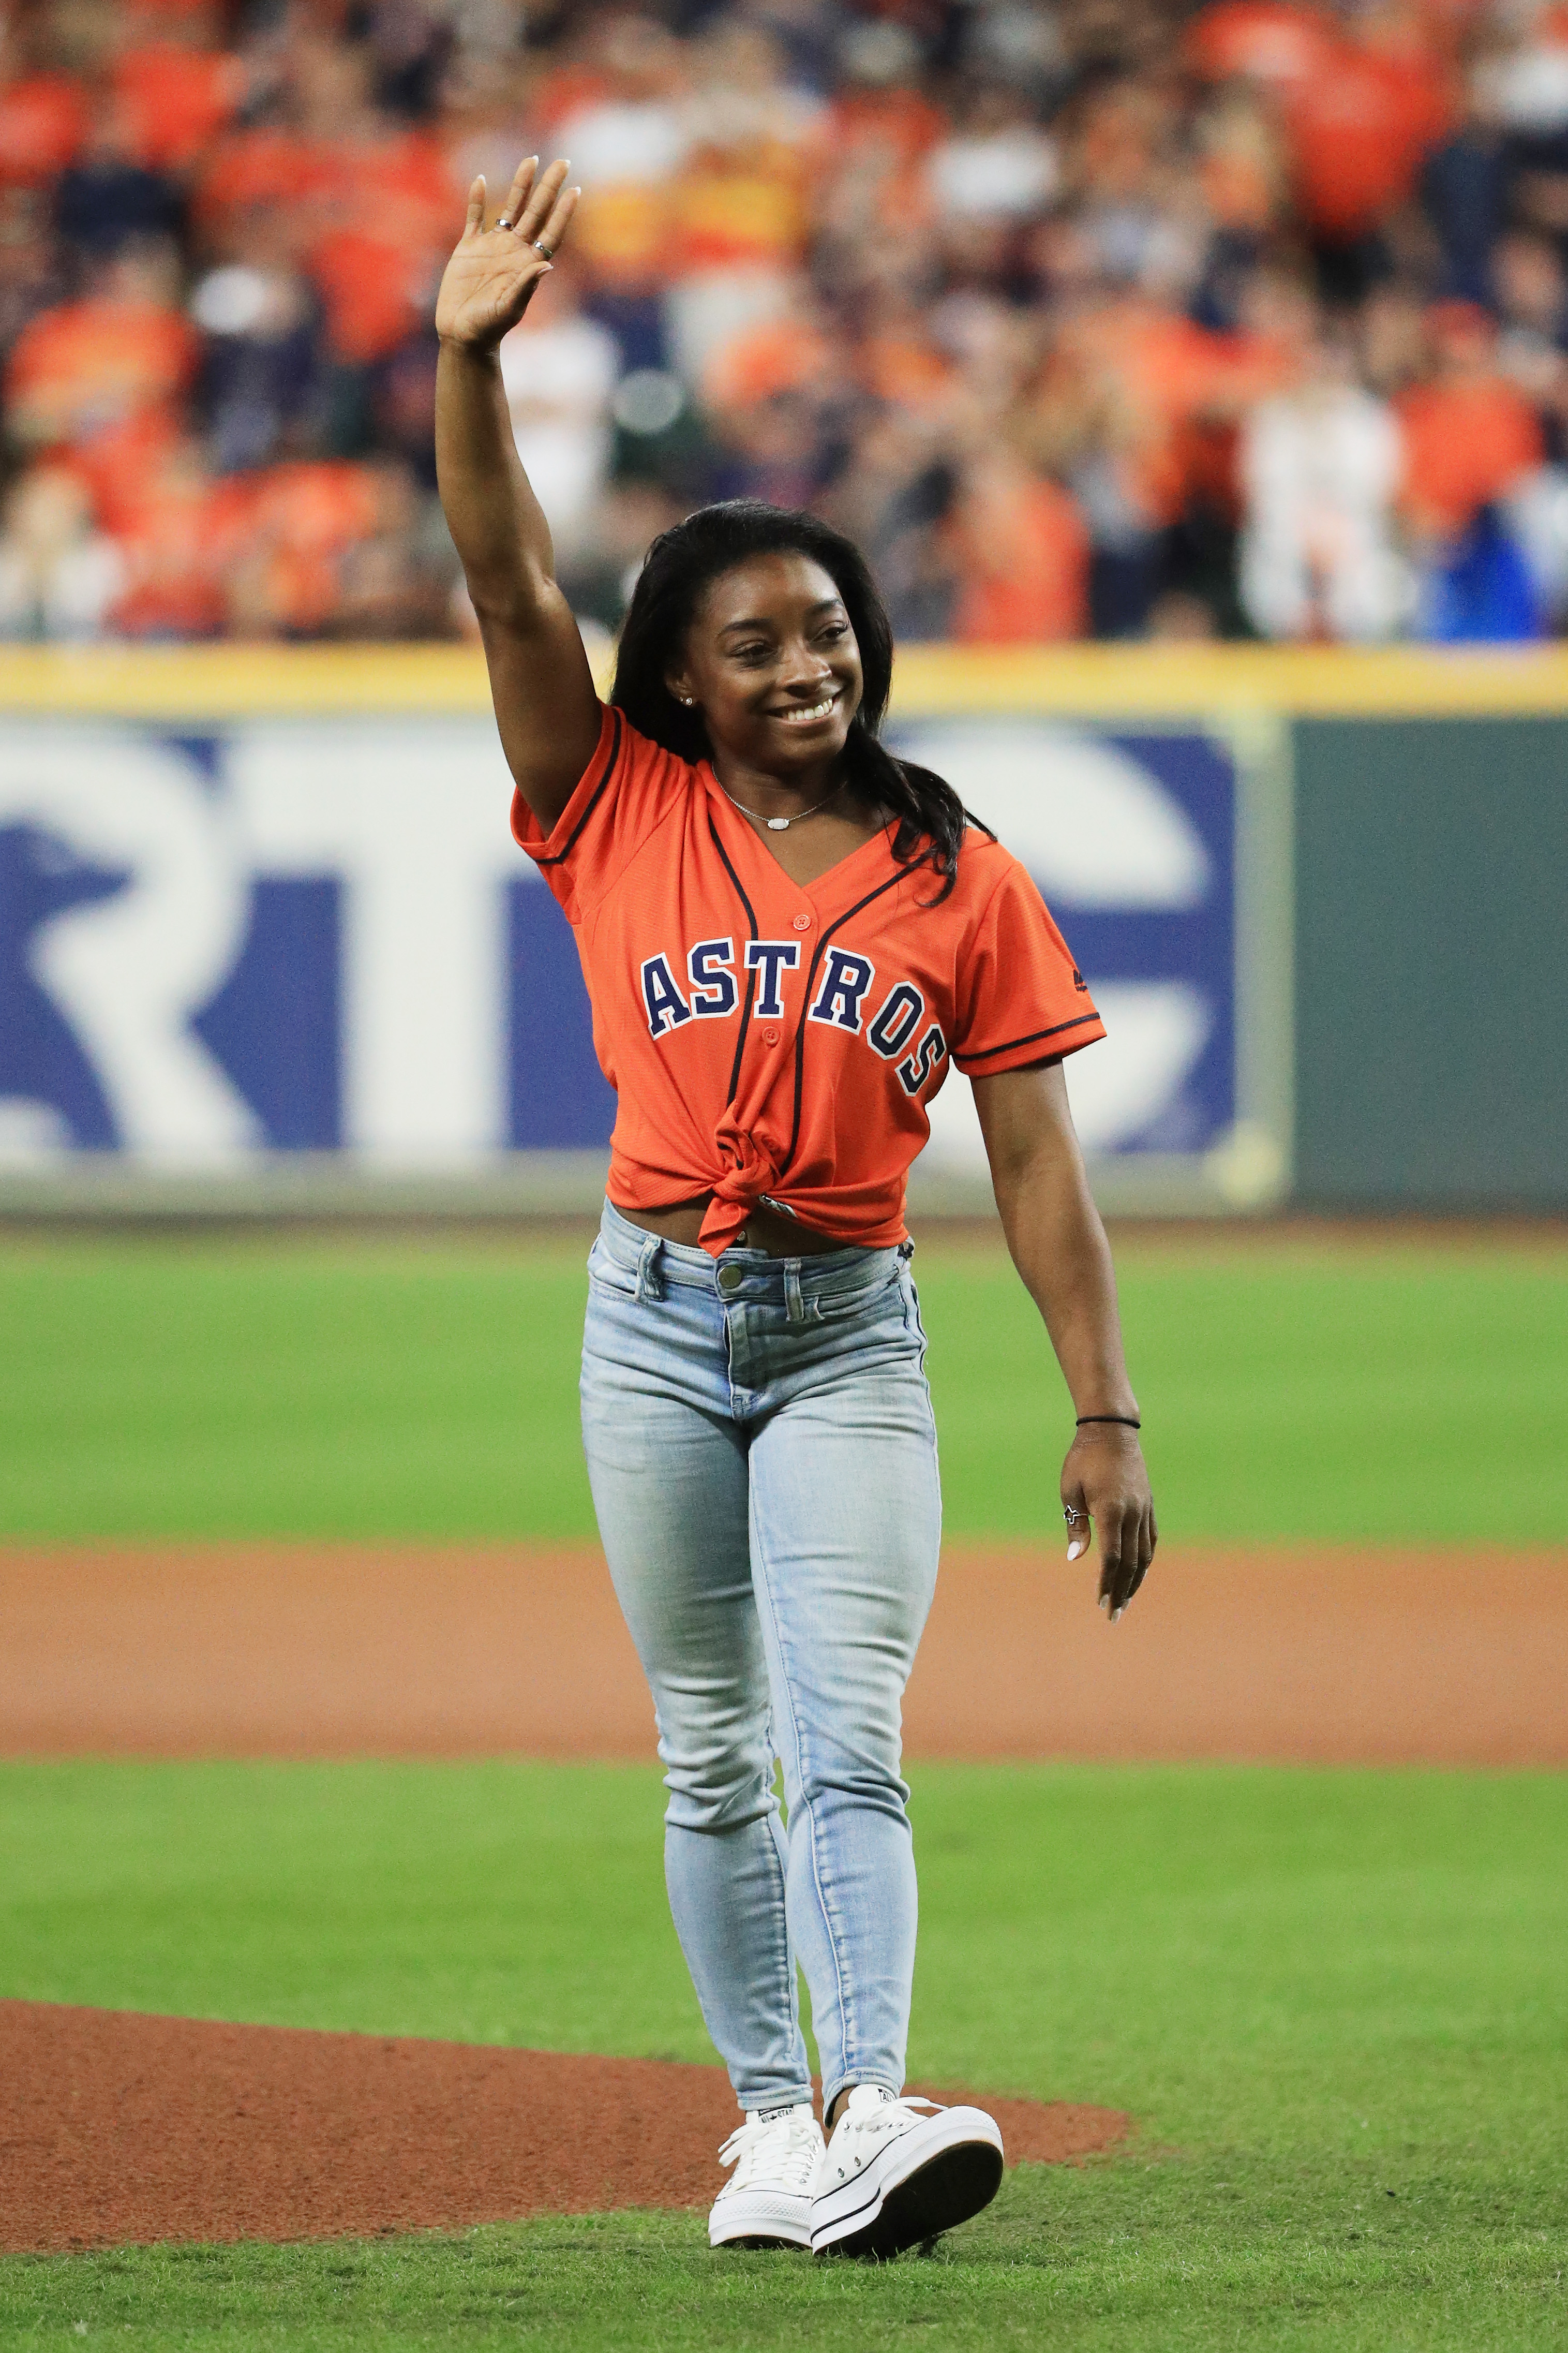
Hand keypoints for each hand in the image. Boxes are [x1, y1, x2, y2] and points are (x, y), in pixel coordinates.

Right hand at [435, 157, 578, 351]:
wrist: (462, 334)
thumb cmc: (489, 327)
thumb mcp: (509, 309)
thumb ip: (526, 286)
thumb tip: (547, 265)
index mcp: (528, 264)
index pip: (551, 231)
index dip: (563, 212)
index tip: (575, 190)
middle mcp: (514, 250)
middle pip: (536, 211)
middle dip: (549, 187)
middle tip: (564, 161)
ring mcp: (493, 246)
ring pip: (510, 208)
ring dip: (521, 185)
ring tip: (531, 160)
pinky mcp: (469, 247)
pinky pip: (474, 217)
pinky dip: (476, 199)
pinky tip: (480, 180)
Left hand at [1061, 1425, 1155, 1621]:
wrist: (1111, 1430)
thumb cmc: (1083, 1459)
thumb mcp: (1070, 1491)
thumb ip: (1076, 1525)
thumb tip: (1075, 1558)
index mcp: (1111, 1510)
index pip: (1111, 1557)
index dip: (1106, 1583)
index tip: (1100, 1602)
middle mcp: (1133, 1513)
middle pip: (1130, 1563)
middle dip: (1121, 1591)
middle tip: (1113, 1615)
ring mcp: (1145, 1510)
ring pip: (1144, 1555)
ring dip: (1135, 1581)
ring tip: (1126, 1602)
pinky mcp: (1149, 1505)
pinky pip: (1150, 1540)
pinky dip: (1145, 1560)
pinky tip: (1139, 1573)